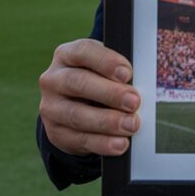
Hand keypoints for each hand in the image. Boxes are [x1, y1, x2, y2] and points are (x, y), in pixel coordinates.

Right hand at [38, 38, 141, 155]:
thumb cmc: (96, 81)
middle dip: (110, 93)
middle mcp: (53, 79)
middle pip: (78, 83)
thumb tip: (143, 82)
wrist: (72, 109)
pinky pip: (79, 139)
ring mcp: (51, 107)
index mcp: (66, 55)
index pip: (83, 52)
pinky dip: (102, 143)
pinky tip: (120, 144)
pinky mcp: (56, 133)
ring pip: (77, 115)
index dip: (106, 62)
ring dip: (107, 122)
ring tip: (131, 125)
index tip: (127, 73)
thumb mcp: (103, 70)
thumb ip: (118, 73)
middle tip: (134, 102)